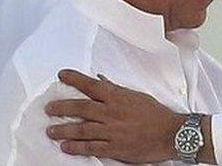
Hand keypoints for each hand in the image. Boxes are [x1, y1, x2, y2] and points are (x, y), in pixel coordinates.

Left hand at [44, 69, 186, 163]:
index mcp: (118, 97)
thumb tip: (102, 81)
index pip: (91, 85)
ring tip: (51, 130)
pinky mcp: (115, 147)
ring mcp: (112, 131)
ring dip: (63, 129)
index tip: (61, 75)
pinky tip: (66, 147)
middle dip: (61, 107)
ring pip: (82, 128)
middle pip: (81, 107)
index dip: (74, 79)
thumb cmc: (157, 114)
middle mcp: (112, 112)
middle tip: (49, 108)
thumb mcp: (137, 97)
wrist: (172, 133)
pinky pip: (91, 147)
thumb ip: (117, 90)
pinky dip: (77, 147)